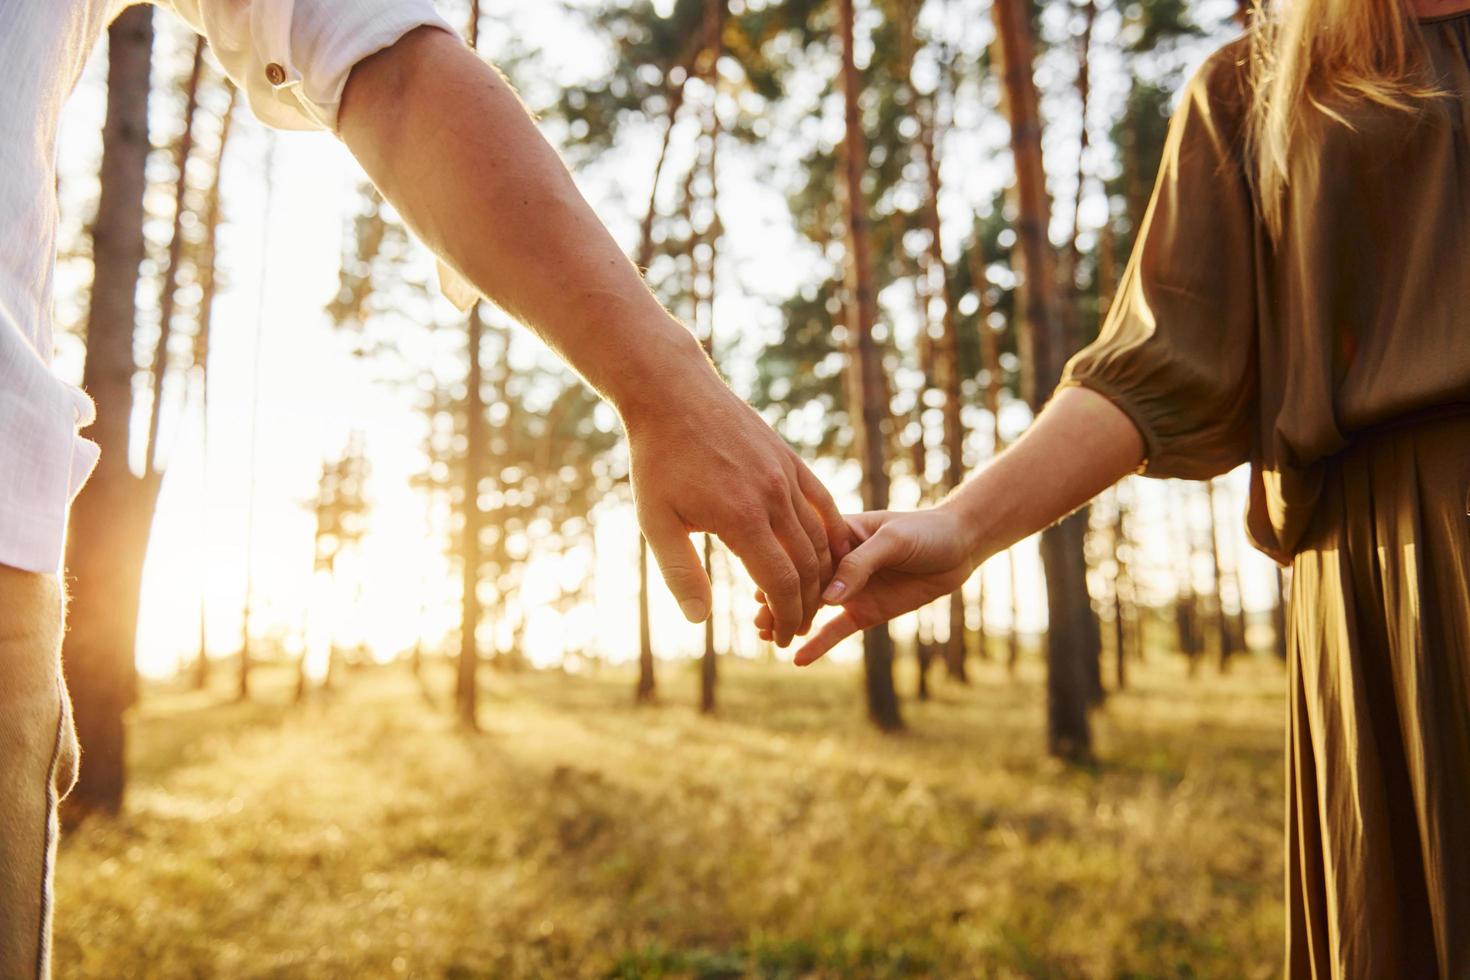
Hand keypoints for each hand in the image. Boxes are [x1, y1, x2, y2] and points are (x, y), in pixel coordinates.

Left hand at [624, 368, 846, 646]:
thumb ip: (681, 572)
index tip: (784, 636)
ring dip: (820, 574)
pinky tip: (829, 553)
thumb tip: (699, 620)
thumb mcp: (655, 522)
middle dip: (806, 604)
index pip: (780, 582)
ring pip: (820, 536)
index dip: (787, 615)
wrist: (672, 394)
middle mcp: (773, 497)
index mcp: (741, 518)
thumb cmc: (657, 460)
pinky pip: (822, 502)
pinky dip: (831, 533)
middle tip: (796, 627)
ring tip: (808, 598)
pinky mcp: (790, 458)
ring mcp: (786, 475)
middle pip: (807, 565)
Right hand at [756, 504, 977, 664]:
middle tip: (759, 620)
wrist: (959, 548)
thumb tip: (828, 597)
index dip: (783, 570)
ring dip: (789, 621)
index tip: (761, 585)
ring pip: (811, 608)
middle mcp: (836, 563)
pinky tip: (797, 659)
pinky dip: (818, 644)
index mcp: (836, 534)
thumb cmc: (925, 532)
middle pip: (800, 584)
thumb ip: (860, 565)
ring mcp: (848, 590)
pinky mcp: (863, 612)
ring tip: (766, 637)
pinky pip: (836, 631)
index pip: (803, 553)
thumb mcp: (893, 541)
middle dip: (778, 600)